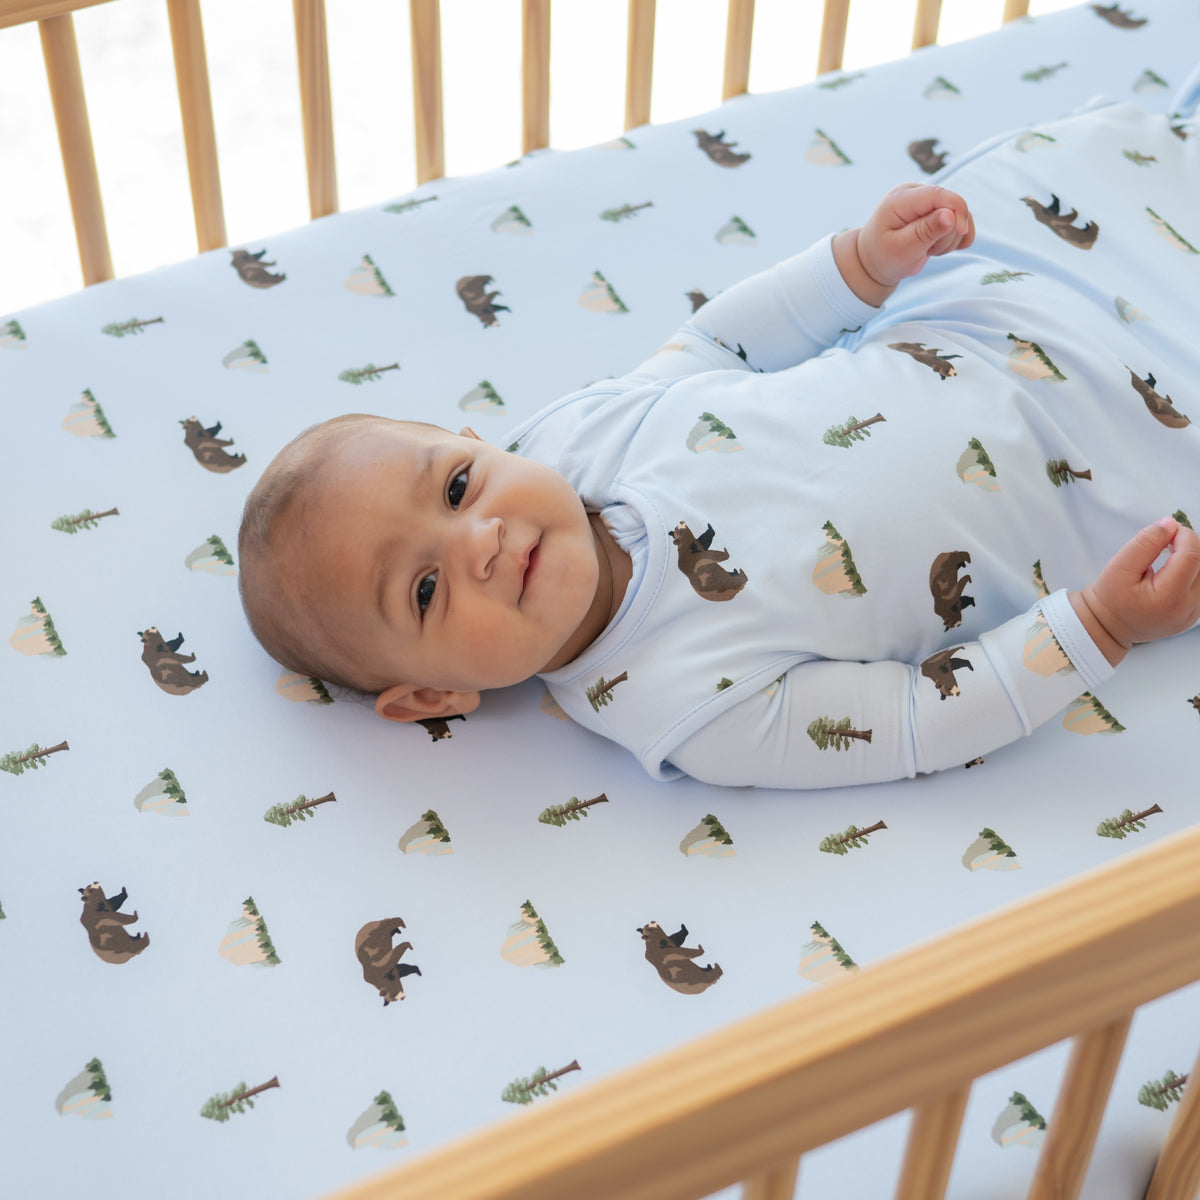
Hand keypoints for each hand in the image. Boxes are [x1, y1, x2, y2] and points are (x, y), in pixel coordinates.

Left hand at [834, 183, 974, 305]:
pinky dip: (955, 237)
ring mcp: (926, 199)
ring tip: (925, 250)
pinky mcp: (935, 208)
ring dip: (948, 239)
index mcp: (901, 198)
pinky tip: (939, 247)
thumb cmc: (884, 257)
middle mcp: (915, 192)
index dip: (957, 209)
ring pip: (958, 215)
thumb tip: (950, 215)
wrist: (874, 260)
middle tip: (924, 251)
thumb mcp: (901, 250)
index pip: (939, 194)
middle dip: (947, 233)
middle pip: (952, 205)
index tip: (962, 232)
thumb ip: (925, 232)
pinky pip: (959, 219)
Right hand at [1071, 518, 1199, 665]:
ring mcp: (1193, 614)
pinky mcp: (1193, 614)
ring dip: (1191, 558)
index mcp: (1169, 597)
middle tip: (1167, 540)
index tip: (1168, 529)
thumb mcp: (1120, 566)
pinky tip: (1173, 570)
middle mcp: (1187, 608)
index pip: (1192, 556)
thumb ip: (1145, 542)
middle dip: (1189, 545)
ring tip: (1169, 555)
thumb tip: (1170, 524)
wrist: (1107, 626)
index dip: (1184, 536)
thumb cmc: (1110, 599)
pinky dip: (1190, 572)